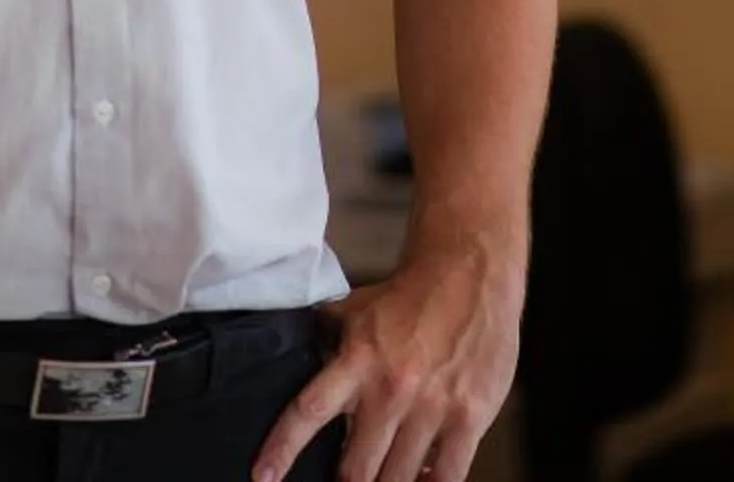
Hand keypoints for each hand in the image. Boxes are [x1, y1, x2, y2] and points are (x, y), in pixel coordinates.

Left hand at [253, 240, 522, 481]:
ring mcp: (433, 407)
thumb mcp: (356, 310)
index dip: (281, 450)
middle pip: (354, 468)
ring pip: (396, 480)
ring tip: (382, 478)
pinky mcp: (470, 418)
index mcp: (357, 362)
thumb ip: (326, 338)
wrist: (471, 273)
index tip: (262, 478)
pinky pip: (446, 476)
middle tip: (344, 480)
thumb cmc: (412, 296)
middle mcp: (391, 390)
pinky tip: (421, 481)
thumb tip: (293, 354)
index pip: (308, 413)